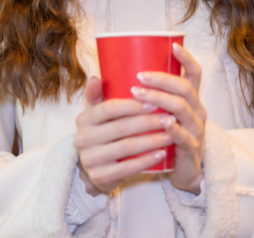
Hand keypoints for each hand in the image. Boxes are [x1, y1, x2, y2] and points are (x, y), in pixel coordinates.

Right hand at [74, 76, 173, 195]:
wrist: (95, 170)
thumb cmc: (101, 134)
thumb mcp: (96, 115)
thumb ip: (96, 96)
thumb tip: (96, 77)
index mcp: (83, 119)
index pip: (109, 109)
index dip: (133, 105)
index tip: (155, 103)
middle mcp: (83, 138)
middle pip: (121, 127)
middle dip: (148, 122)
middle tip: (169, 118)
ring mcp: (90, 159)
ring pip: (127, 147)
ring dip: (151, 140)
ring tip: (169, 135)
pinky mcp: (100, 177)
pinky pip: (128, 167)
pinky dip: (147, 160)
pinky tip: (162, 153)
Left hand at [131, 43, 205, 193]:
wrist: (177, 170)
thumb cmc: (158, 134)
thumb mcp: (146, 112)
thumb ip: (122, 96)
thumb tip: (95, 77)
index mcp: (188, 98)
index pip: (193, 74)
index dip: (186, 59)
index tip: (173, 46)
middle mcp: (196, 110)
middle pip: (185, 88)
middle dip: (162, 79)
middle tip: (139, 75)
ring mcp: (196, 129)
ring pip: (183, 108)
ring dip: (161, 99)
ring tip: (138, 94)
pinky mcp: (191, 149)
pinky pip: (184, 136)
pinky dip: (173, 129)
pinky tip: (163, 124)